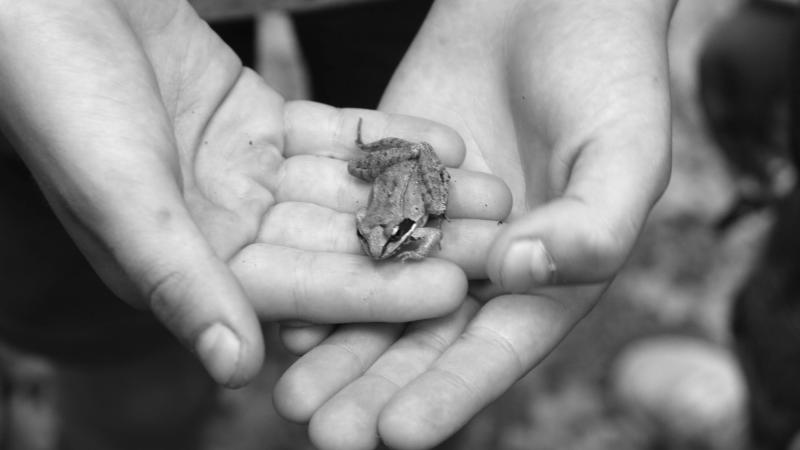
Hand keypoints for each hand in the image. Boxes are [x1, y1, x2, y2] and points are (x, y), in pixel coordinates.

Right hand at [0, 0, 483, 386]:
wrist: (46, 0)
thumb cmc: (58, 94)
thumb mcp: (118, 190)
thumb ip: (177, 278)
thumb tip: (234, 368)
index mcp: (188, 266)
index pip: (296, 290)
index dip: (374, 291)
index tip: (448, 291)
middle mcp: (221, 229)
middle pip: (336, 242)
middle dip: (415, 241)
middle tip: (493, 242)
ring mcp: (243, 175)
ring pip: (345, 188)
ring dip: (416, 189)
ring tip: (491, 191)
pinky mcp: (258, 123)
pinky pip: (334, 135)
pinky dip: (385, 138)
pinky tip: (447, 142)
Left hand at [272, 0, 674, 447]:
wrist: (553, 2)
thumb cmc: (611, 77)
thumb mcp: (626, 153)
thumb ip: (594, 224)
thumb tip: (527, 272)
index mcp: (546, 278)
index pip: (494, 352)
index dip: (448, 395)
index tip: (398, 436)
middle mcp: (482, 265)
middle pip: (423, 338)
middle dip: (373, 386)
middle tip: (322, 431)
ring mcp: (430, 222)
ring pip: (377, 294)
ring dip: (333, 342)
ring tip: (288, 389)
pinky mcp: (389, 179)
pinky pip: (350, 230)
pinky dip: (318, 265)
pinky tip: (277, 301)